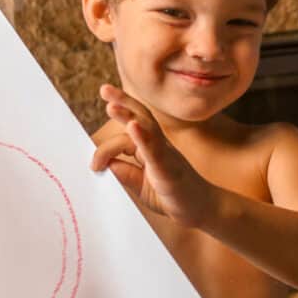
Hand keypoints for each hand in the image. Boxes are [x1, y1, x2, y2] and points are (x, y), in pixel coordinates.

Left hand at [90, 84, 215, 226]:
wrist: (203, 209)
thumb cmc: (174, 196)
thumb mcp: (142, 186)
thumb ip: (126, 174)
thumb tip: (106, 164)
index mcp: (151, 149)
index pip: (127, 137)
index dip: (107, 147)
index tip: (94, 165)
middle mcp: (159, 146)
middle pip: (140, 117)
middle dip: (122, 102)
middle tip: (105, 89)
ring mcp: (166, 155)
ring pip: (148, 128)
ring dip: (129, 114)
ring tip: (112, 105)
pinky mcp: (169, 169)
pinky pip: (155, 150)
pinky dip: (143, 137)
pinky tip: (133, 126)